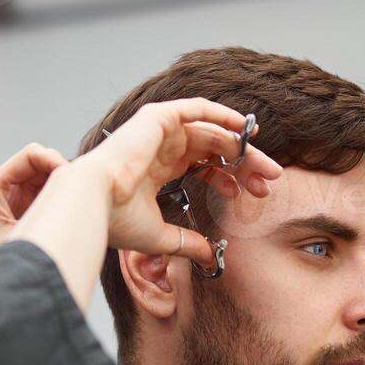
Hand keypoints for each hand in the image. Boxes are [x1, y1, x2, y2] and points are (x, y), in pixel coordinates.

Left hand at [0, 142, 68, 270]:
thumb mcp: (20, 234)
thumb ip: (45, 213)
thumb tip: (76, 202)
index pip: (31, 154)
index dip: (55, 161)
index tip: (74, 179)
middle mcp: (4, 183)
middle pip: (42, 161)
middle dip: (63, 172)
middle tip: (81, 193)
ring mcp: (15, 193)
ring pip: (49, 175)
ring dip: (64, 185)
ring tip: (78, 203)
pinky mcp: (25, 205)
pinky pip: (49, 190)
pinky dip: (62, 196)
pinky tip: (71, 211)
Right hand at [73, 98, 281, 267]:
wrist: (93, 204)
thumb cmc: (115, 220)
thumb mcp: (160, 236)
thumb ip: (187, 242)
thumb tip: (210, 256)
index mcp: (158, 170)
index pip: (203, 166)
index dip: (230, 177)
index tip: (252, 195)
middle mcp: (161, 148)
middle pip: (214, 148)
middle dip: (244, 165)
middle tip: (271, 180)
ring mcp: (159, 131)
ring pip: (212, 131)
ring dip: (241, 147)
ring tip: (266, 166)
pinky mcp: (158, 119)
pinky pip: (196, 108)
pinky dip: (222, 115)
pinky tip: (245, 130)